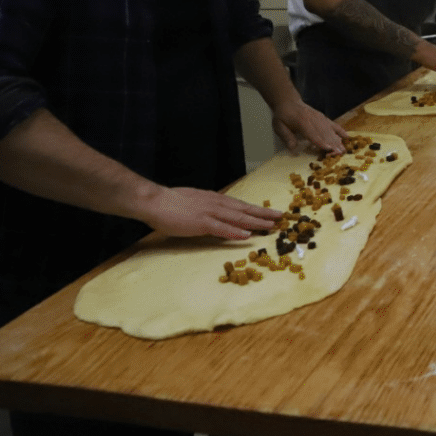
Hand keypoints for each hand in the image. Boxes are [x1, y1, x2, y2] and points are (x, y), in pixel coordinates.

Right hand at [139, 186, 280, 239]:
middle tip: (281, 217)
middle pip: (244, 210)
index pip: (240, 205)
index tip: (270, 212)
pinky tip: (247, 235)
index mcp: (214, 199)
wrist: (154, 201)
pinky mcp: (200, 223)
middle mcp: (216, 204)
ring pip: (238, 218)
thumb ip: (208, 207)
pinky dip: (235, 232)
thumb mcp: (195, 201)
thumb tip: (218, 214)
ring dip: (256, 222)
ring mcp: (209, 213)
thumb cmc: (170, 202)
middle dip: (264, 214)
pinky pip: (221, 228)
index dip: (256, 209)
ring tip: (271, 226)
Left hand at [271, 99, 347, 154]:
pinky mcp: (323, 118)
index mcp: (302, 121)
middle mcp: (314, 119)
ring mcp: (320, 118)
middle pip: (324, 133)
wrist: (289, 102)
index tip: (328, 148)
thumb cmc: (283, 115)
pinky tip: (347, 137)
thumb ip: (286, 136)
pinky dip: (340, 131)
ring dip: (338, 140)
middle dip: (333, 144)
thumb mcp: (279, 126)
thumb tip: (293, 148)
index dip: (320, 141)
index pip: (312, 133)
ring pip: (330, 130)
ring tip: (344, 149)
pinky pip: (333, 125)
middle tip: (340, 153)